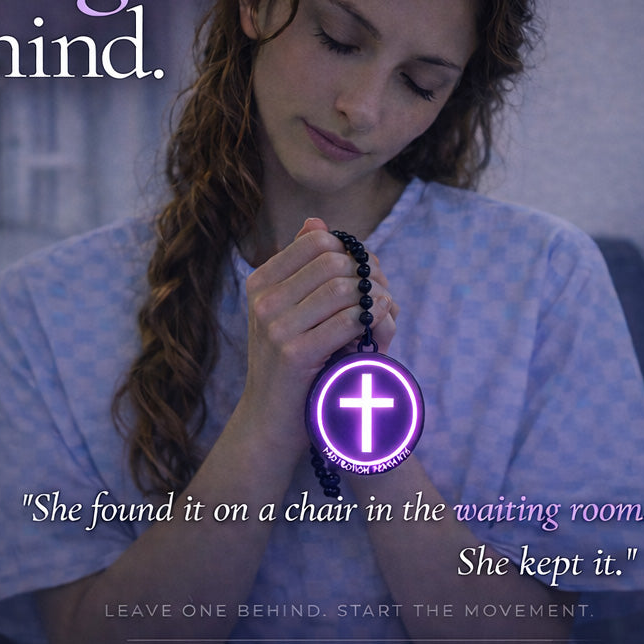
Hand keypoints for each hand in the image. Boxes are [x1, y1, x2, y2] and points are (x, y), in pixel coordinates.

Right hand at [241, 218, 396, 445]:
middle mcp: (263, 300)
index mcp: (260, 282)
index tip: (364, 273)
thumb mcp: (289, 310)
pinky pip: (348, 320)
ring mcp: (276, 328)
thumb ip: (302, 267)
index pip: (316, 240)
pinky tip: (379, 325)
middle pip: (333, 261)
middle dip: (367, 273)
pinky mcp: (295, 354)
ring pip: (342, 287)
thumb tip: (316, 220)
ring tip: (384, 310)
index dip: (350, 251)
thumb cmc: (291, 363)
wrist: (270, 422)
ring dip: (374, 296)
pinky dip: (373, 318)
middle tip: (382, 293)